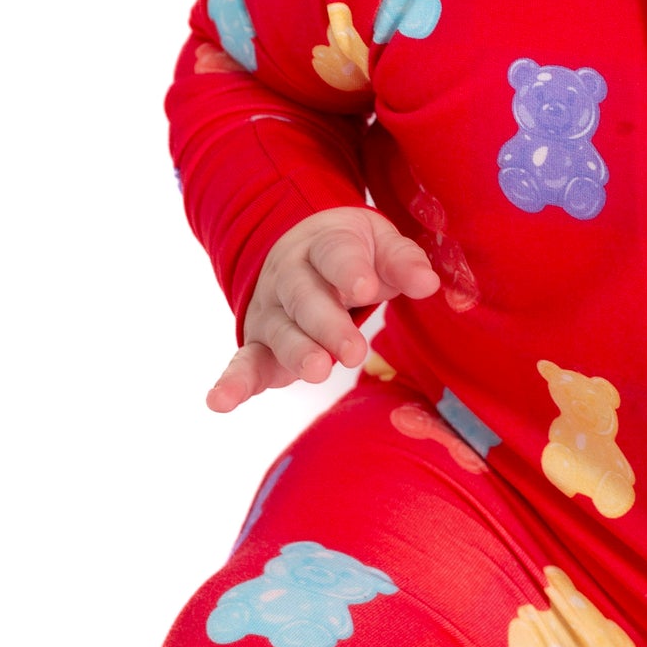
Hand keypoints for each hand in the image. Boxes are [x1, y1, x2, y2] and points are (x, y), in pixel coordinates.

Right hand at [205, 209, 440, 411]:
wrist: (302, 248)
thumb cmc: (354, 252)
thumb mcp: (380, 243)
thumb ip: (402, 262)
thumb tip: (427, 283)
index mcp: (323, 245)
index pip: (334, 254)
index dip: (348, 270)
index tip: (365, 288)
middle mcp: (289, 277)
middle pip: (304, 297)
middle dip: (327, 324)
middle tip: (354, 350)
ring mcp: (271, 312)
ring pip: (280, 332)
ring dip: (296, 353)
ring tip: (318, 371)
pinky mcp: (259, 345)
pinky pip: (243, 364)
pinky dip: (231, 383)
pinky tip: (219, 402)